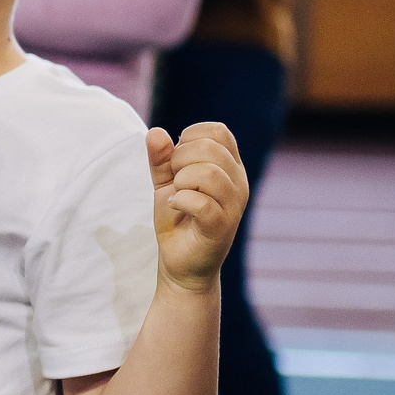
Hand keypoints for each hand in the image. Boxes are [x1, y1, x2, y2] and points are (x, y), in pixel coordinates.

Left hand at [147, 122, 248, 291]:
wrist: (179, 263)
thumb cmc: (177, 219)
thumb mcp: (165, 182)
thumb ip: (160, 158)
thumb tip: (155, 132)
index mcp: (230, 166)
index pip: (217, 131)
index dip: (188, 139)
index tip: (177, 163)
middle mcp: (238, 182)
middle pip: (211, 148)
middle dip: (180, 160)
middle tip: (175, 182)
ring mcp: (234, 205)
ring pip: (207, 173)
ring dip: (180, 182)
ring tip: (177, 196)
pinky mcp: (222, 226)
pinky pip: (201, 202)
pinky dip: (180, 200)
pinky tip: (176, 207)